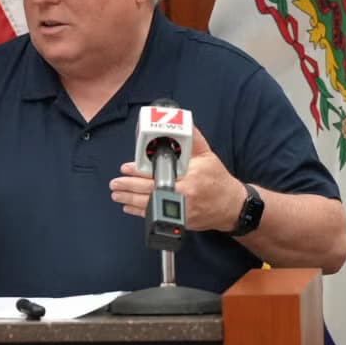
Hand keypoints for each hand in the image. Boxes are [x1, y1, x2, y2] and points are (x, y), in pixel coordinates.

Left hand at [109, 126, 242, 232]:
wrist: (230, 206)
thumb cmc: (218, 180)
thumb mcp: (207, 155)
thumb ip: (192, 139)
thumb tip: (182, 123)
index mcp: (189, 177)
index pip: (159, 173)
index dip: (139, 171)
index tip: (126, 168)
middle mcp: (184, 195)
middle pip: (150, 192)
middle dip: (129, 187)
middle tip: (115, 183)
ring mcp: (181, 211)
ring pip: (149, 206)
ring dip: (130, 200)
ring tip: (117, 194)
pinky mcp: (180, 221)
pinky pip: (155, 217)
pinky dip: (140, 212)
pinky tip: (129, 207)